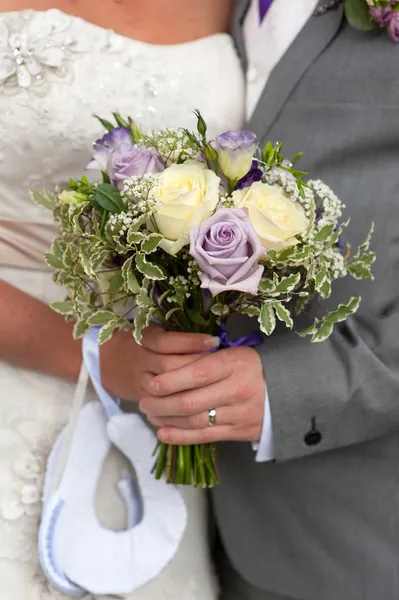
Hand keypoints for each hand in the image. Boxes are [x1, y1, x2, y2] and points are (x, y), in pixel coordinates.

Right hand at [100, 325, 219, 400]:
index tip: (214, 341)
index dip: (191, 342)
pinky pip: (159, 406)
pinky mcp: (139, 398)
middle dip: (194, 368)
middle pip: (167, 367)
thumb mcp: (152, 333)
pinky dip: (177, 408)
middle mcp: (140, 359)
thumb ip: (175, 338)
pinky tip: (199, 407)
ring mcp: (138, 381)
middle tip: (219, 369)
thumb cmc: (138, 342)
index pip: (167, 342)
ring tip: (212, 389)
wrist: (103, 359)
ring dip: (188, 390)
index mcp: (144, 339)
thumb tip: (212, 342)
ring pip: (164, 389)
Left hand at [139, 346, 265, 443]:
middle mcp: (237, 389)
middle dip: (161, 402)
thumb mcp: (234, 353)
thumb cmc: (252, 367)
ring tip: (149, 413)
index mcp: (234, 364)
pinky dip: (180, 437)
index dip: (171, 380)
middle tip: (143, 400)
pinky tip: (163, 432)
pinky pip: (204, 437)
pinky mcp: (238, 432)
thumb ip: (205, 357)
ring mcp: (238, 414)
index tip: (151, 383)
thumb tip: (167, 362)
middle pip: (191, 400)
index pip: (198, 373)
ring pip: (195, 420)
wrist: (288, 391)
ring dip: (167, 419)